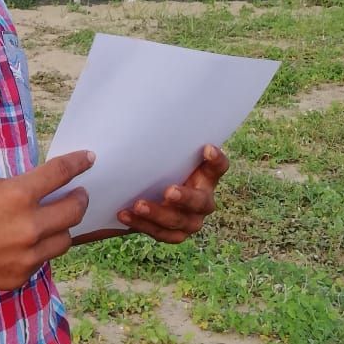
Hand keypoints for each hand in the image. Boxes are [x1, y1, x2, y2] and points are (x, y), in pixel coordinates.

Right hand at [0, 150, 92, 294]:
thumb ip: (11, 188)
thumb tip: (32, 191)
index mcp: (16, 196)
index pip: (59, 174)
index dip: (77, 163)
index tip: (88, 158)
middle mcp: (28, 227)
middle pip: (73, 210)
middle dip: (80, 198)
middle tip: (79, 193)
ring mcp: (27, 257)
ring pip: (64, 240)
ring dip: (63, 227)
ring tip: (57, 220)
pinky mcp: (20, 277)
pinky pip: (42, 260)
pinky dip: (40, 249)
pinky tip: (27, 243)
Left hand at [74, 144, 228, 245]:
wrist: (137, 193)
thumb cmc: (151, 165)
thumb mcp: (156, 153)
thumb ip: (155, 141)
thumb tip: (134, 110)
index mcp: (204, 175)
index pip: (218, 168)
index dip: (216, 160)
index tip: (206, 148)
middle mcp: (202, 198)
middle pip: (202, 202)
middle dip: (186, 198)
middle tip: (169, 191)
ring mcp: (190, 219)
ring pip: (180, 222)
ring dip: (159, 213)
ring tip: (137, 204)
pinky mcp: (175, 234)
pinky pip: (161, 234)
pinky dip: (142, 225)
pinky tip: (124, 214)